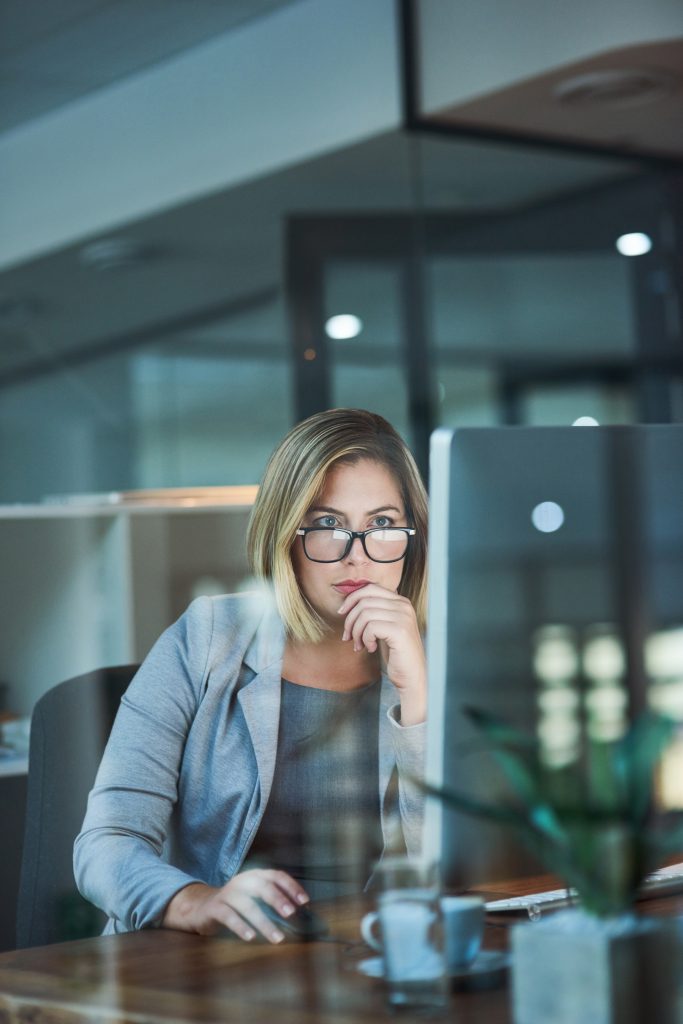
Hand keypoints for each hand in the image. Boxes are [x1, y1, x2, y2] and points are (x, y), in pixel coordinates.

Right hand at [162, 869, 308, 942]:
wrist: (201, 907)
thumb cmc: (236, 906)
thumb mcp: (254, 898)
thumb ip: (273, 903)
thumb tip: (301, 916)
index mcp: (255, 876)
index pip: (277, 875)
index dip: (291, 887)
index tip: (304, 902)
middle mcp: (242, 881)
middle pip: (263, 887)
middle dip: (278, 900)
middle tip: (291, 915)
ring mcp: (227, 893)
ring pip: (248, 905)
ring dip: (264, 922)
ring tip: (277, 938)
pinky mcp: (214, 908)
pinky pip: (228, 916)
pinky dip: (241, 926)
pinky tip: (251, 937)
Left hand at [338, 583, 425, 724]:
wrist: (411, 676)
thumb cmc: (395, 653)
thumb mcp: (383, 627)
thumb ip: (373, 612)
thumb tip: (348, 602)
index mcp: (400, 601)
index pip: (370, 588)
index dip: (351, 598)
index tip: (342, 613)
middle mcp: (404, 605)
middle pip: (364, 600)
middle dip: (350, 619)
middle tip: (348, 636)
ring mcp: (403, 617)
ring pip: (365, 614)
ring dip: (356, 632)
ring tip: (360, 645)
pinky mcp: (400, 631)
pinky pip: (371, 627)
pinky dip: (365, 639)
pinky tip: (371, 648)